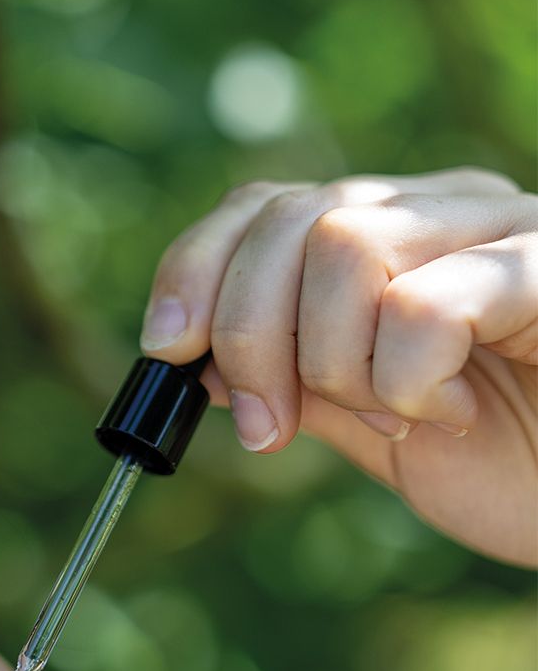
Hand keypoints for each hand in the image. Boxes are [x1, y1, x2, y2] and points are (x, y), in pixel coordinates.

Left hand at [141, 168, 537, 566]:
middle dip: (247, 335)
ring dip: (331, 360)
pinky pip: (431, 300)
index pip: (258, 206)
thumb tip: (190, 354)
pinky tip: (446, 407)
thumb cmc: (508, 463)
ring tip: (390, 415)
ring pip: (343, 243)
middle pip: (288, 219)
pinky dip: (405, 372)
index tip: (166, 346)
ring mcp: (497, 230)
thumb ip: (293, 379)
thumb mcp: (368, 427)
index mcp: (380, 236)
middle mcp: (433, 211)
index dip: (195, 268)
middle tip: (266, 426)